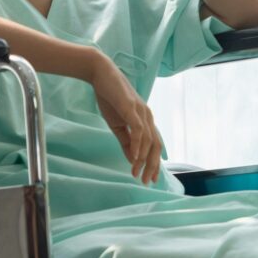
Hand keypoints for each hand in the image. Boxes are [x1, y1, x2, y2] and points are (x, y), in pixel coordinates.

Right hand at [87, 52, 161, 184]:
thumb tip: (133, 160)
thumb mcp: (118, 125)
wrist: (101, 75)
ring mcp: (141, 111)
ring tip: (137, 173)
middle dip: (152, 165)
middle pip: (156, 145)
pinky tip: (135, 157)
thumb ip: (126, 142)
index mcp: (146, 120)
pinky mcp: (131, 107)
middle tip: (146, 182)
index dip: (154, 163)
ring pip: (148, 140)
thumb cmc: (110, 98)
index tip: (150, 179)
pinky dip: (138, 144)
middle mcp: (148, 116)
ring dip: (143, 159)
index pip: (155, 145)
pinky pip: (138, 129)